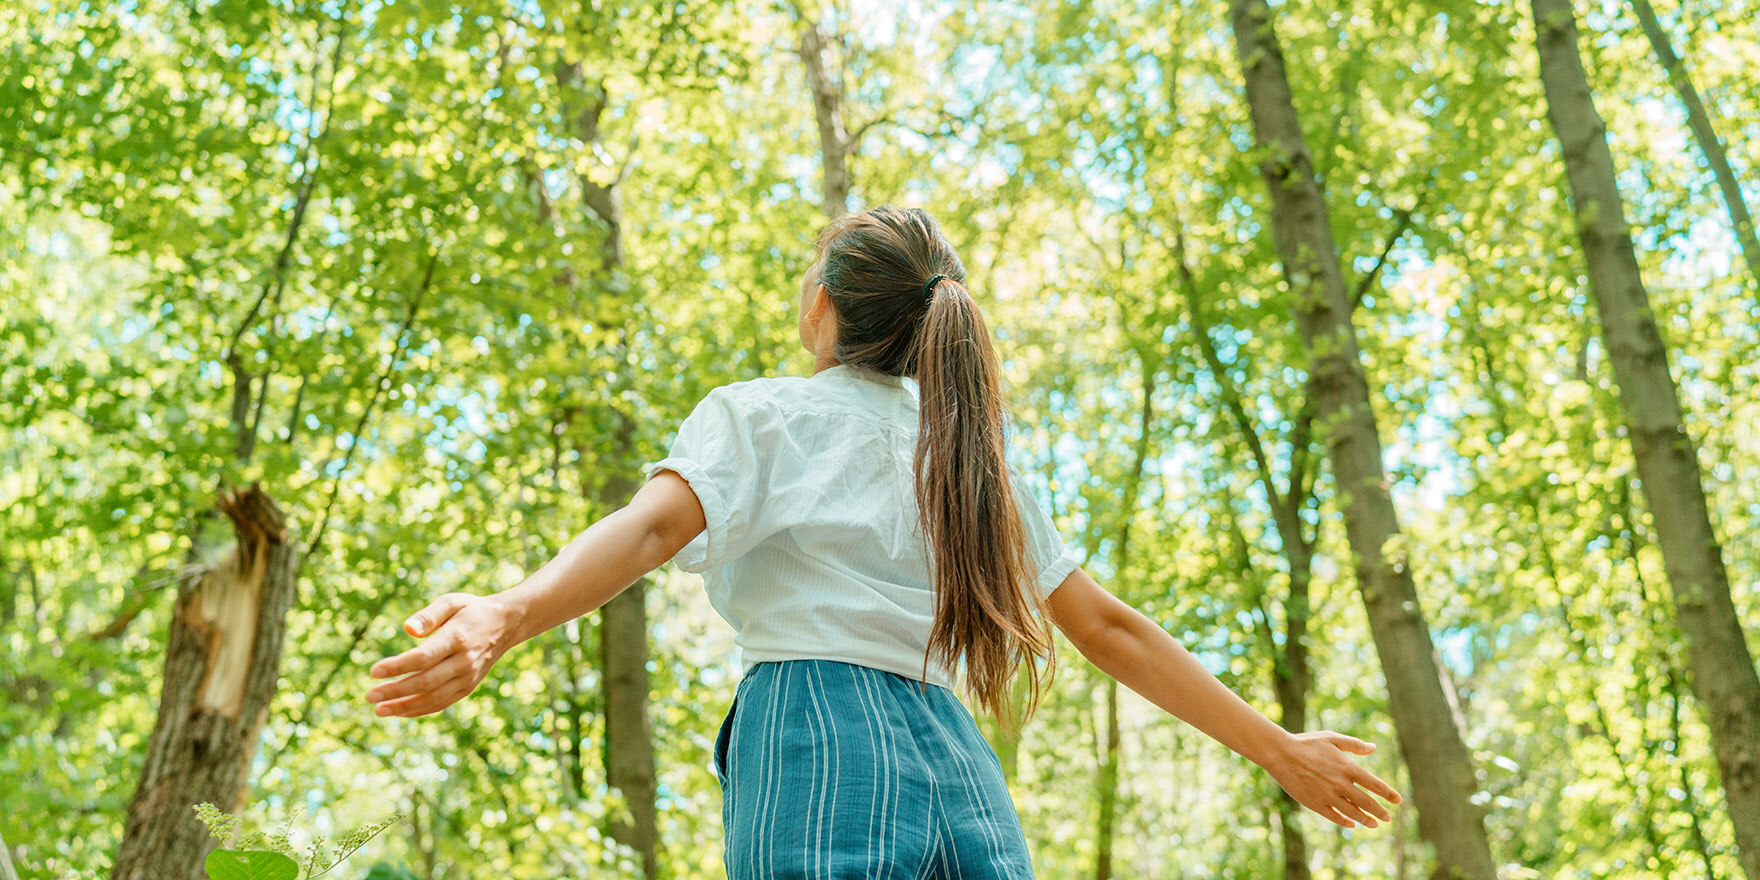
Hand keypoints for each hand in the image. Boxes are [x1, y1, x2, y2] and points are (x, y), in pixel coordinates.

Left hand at [366, 592, 519, 717]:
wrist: (505, 625)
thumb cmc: (470, 610)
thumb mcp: (451, 601)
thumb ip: (428, 614)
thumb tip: (406, 629)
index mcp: (457, 638)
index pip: (423, 658)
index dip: (397, 667)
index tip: (373, 671)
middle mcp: (464, 661)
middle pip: (425, 682)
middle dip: (395, 691)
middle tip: (369, 695)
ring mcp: (467, 677)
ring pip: (433, 698)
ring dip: (404, 706)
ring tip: (379, 709)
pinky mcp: (468, 687)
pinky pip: (441, 703)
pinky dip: (419, 710)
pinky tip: (399, 711)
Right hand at [1262, 731, 1402, 828]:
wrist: (1281, 754)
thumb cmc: (1307, 743)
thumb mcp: (1332, 738)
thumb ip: (1354, 744)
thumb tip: (1373, 748)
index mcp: (1348, 767)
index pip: (1375, 784)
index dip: (1388, 794)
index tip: (1398, 801)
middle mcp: (1341, 784)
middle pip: (1367, 802)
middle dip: (1380, 811)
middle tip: (1388, 818)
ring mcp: (1328, 796)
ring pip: (1353, 813)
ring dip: (1365, 820)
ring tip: (1374, 824)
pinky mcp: (1315, 804)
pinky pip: (1334, 817)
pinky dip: (1345, 822)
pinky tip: (1351, 824)